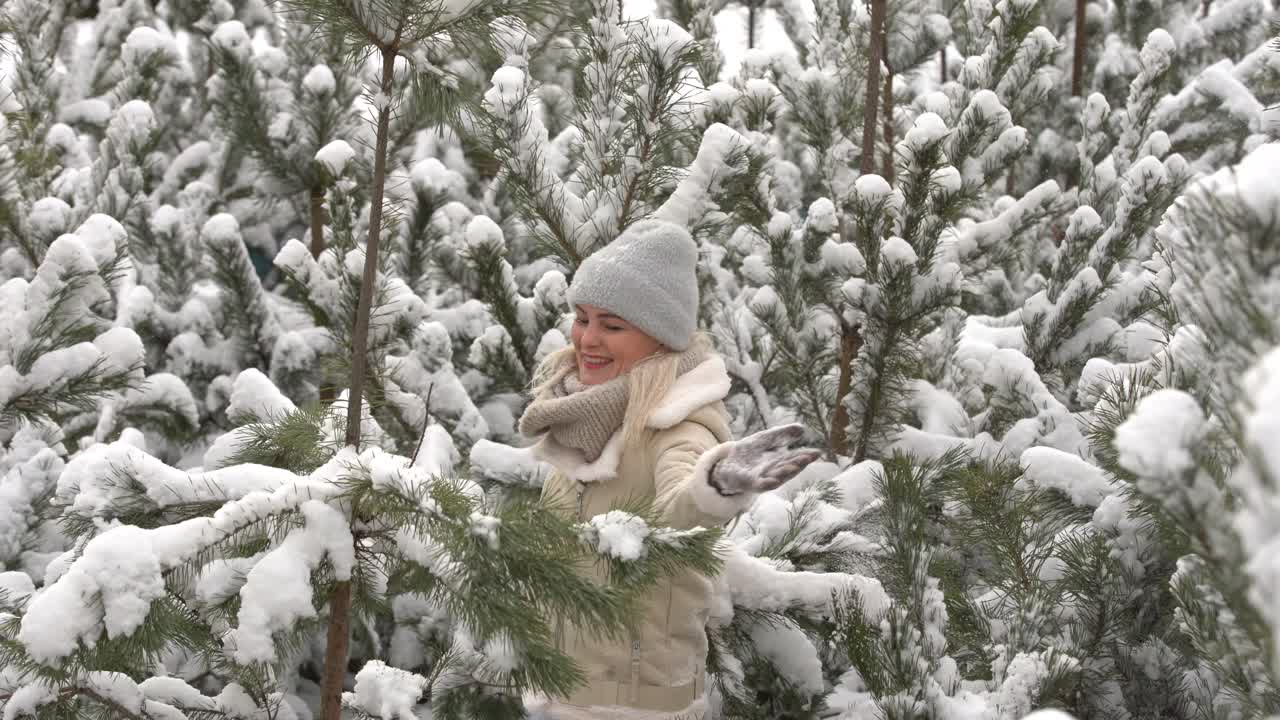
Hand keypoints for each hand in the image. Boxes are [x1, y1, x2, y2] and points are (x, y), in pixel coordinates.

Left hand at [707, 423, 822, 496]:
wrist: (726, 465)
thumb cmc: (749, 454)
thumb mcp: (765, 439)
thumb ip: (781, 434)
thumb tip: (802, 428)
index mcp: (778, 461)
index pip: (794, 458)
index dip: (806, 456)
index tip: (817, 452)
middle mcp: (773, 472)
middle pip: (788, 468)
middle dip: (799, 464)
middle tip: (809, 457)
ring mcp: (762, 478)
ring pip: (776, 477)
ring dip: (786, 473)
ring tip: (795, 467)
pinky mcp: (749, 483)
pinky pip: (759, 485)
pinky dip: (767, 484)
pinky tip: (774, 481)